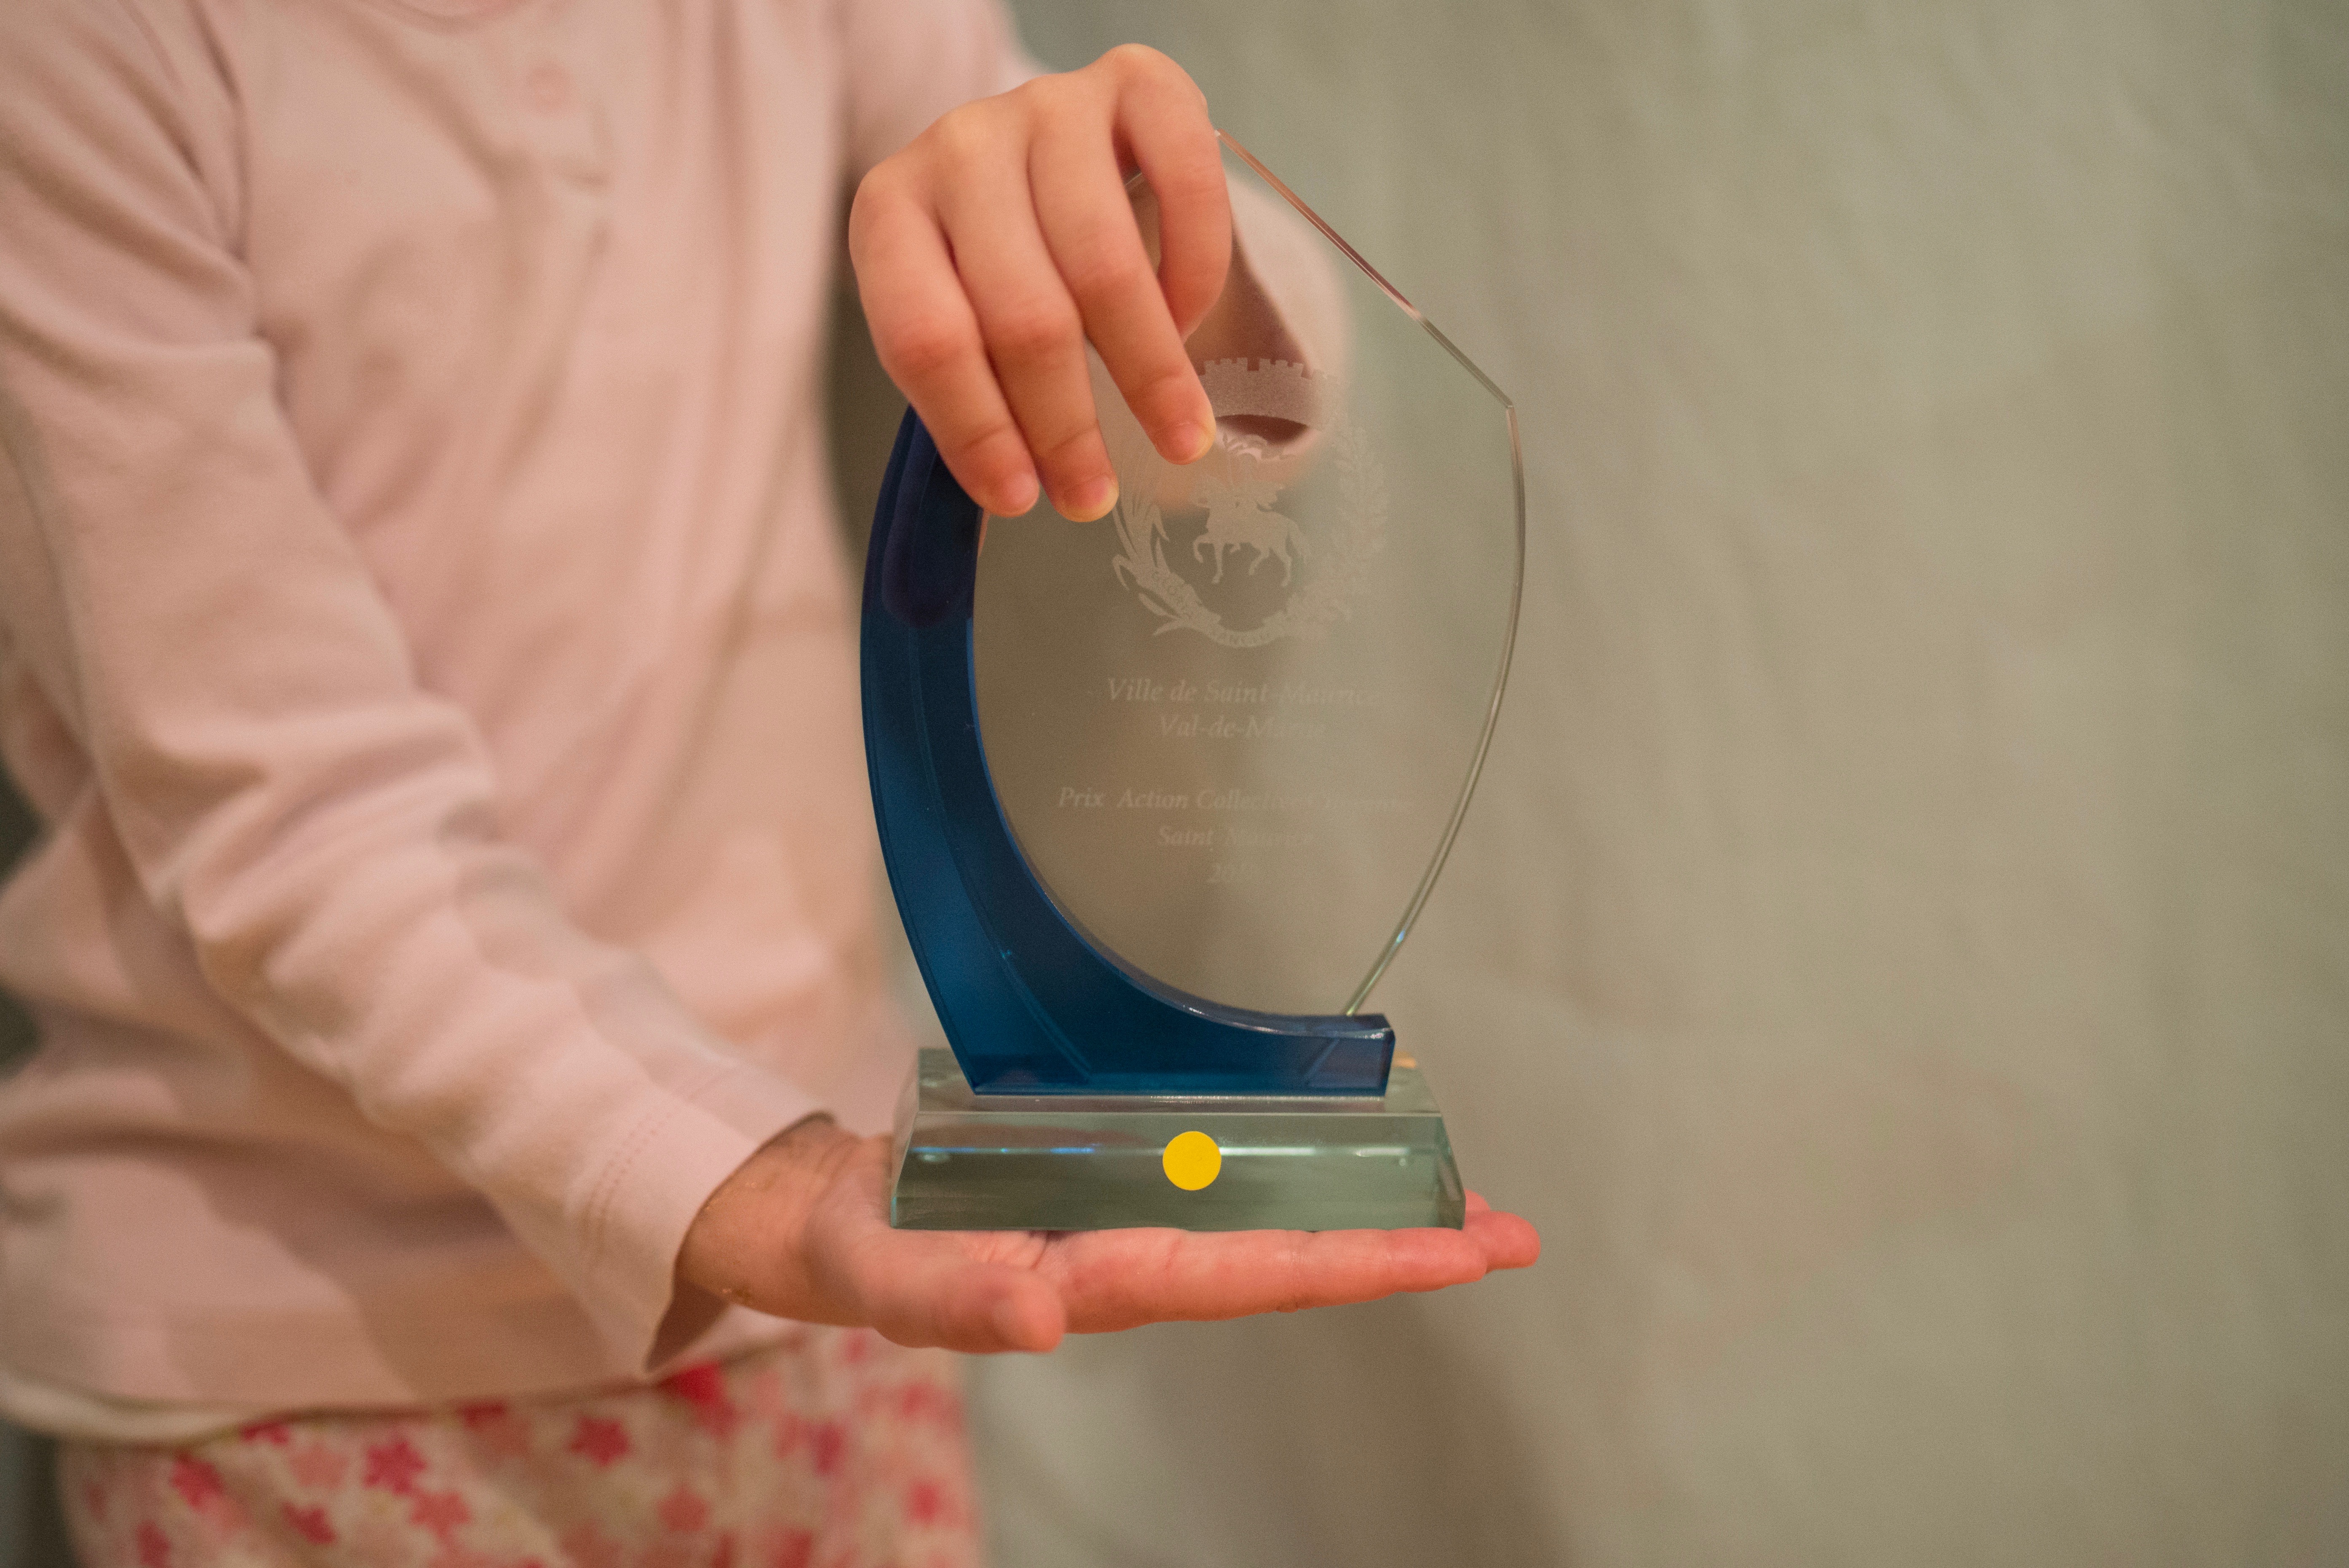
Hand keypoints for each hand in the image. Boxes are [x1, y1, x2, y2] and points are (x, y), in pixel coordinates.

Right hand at [678, 1118, 1540, 1352]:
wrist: (837, 1218)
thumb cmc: (871, 1251)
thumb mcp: (896, 1279)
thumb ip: (958, 1298)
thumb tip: (1035, 1315)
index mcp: (1105, 1278)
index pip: (1256, 1275)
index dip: (1357, 1263)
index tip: (1454, 1256)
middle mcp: (1146, 1254)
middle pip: (1296, 1255)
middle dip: (1404, 1248)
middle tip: (1514, 1234)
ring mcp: (1144, 1218)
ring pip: (1280, 1219)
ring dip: (1374, 1211)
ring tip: (1470, 1199)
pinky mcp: (1127, 1178)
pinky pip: (1237, 1178)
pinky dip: (1307, 1168)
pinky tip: (1351, 1150)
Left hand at [848, 45, 1228, 523]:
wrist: (1046, 151)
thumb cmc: (996, 263)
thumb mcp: (955, 322)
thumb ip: (965, 401)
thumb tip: (1010, 507)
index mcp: (890, 212)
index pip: (928, 337)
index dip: (976, 430)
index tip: (1024, 500)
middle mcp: (959, 146)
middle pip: (1020, 313)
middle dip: (1065, 425)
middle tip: (1095, 498)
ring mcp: (1049, 106)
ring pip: (1104, 264)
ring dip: (1149, 371)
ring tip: (1180, 440)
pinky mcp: (1136, 83)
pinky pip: (1187, 182)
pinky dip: (1196, 272)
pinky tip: (1190, 324)